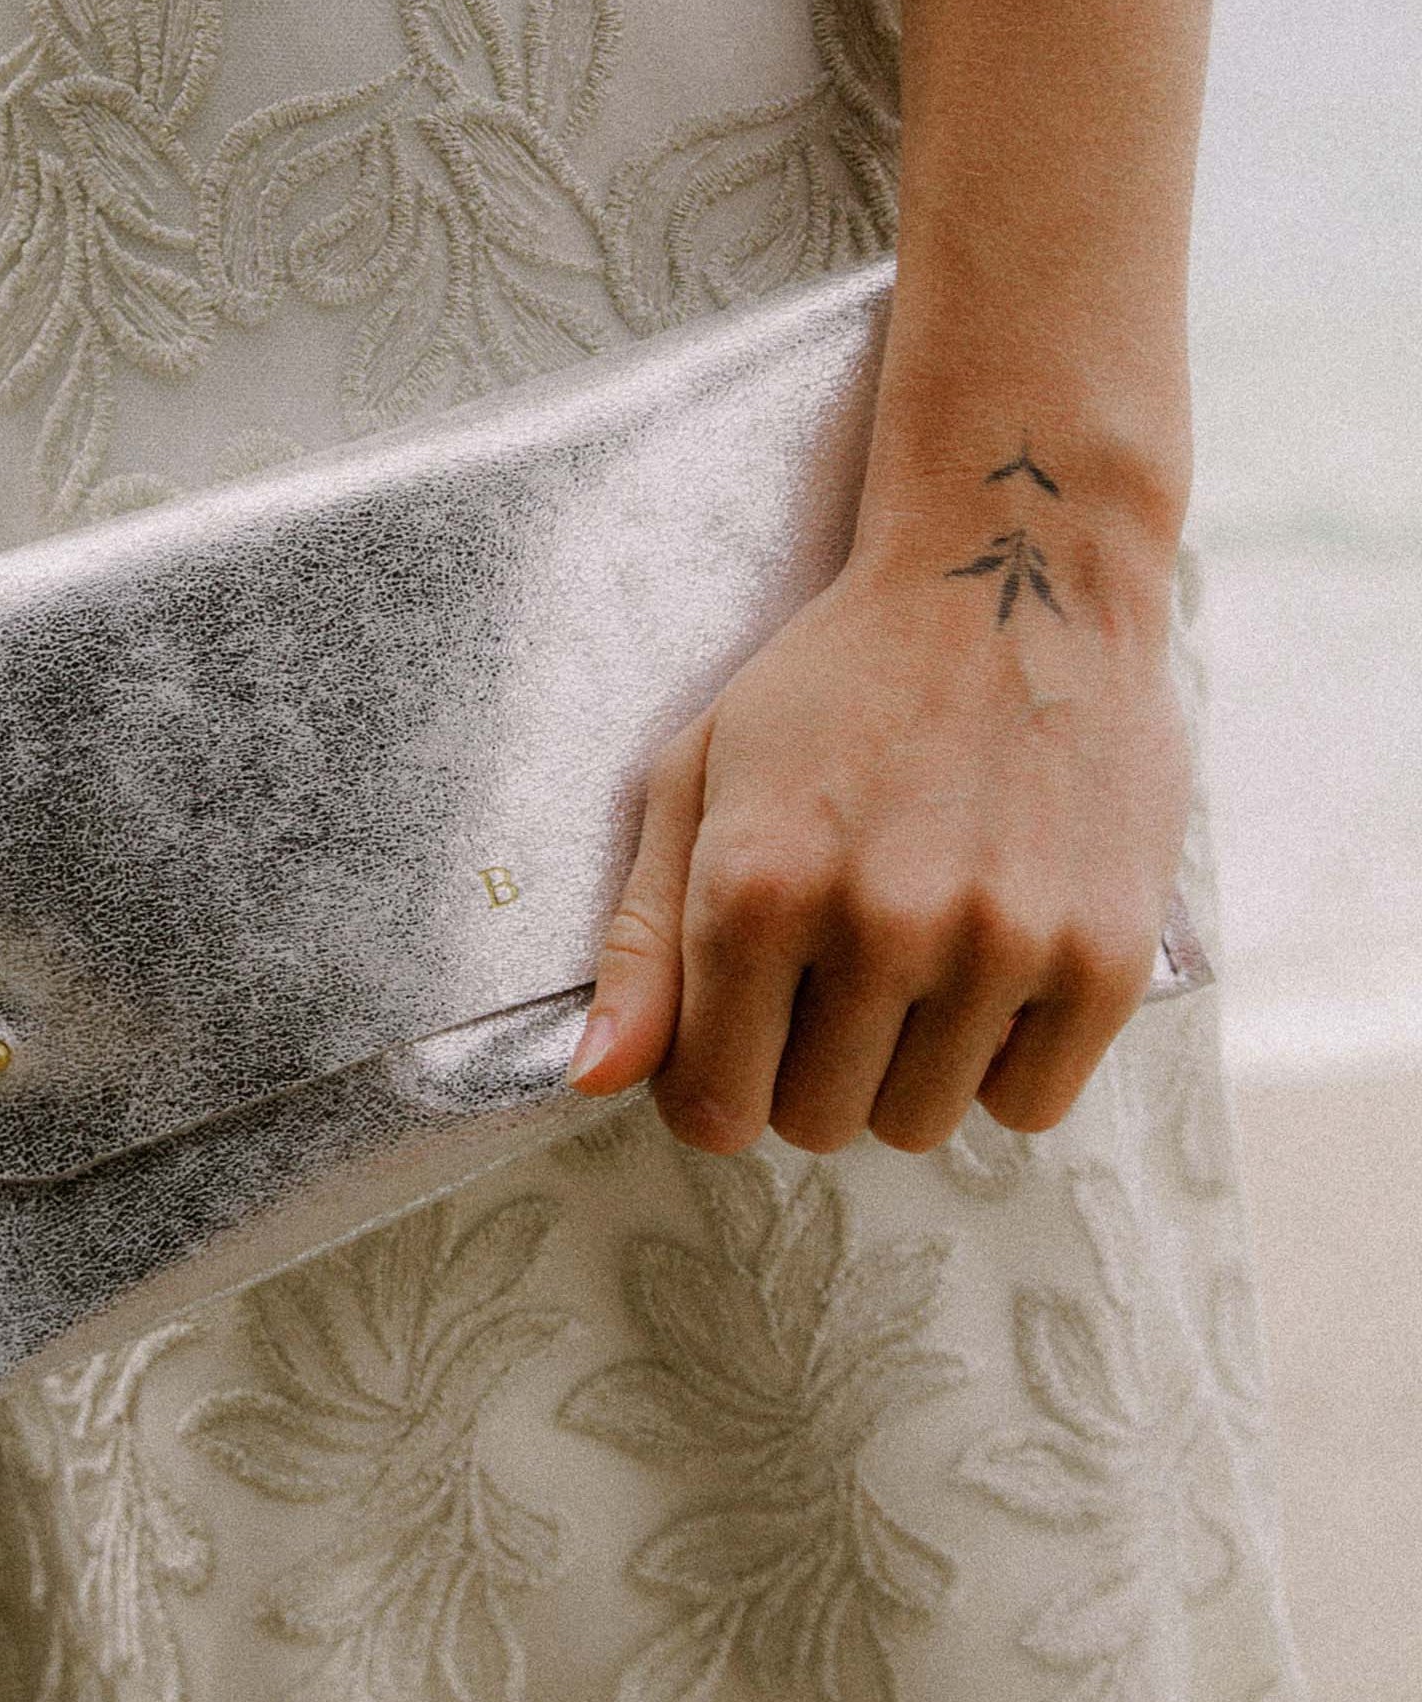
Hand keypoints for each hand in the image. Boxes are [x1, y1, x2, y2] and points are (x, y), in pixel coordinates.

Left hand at [564, 475, 1192, 1153]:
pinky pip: (1028, 1107)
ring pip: (919, 1124)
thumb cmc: (832, 683)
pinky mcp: (1108, 955)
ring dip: (903, 1068)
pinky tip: (987, 976)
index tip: (738, 1040)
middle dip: (806, 1069)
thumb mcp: (696, 778)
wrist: (1013, 577)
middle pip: (816, 1123)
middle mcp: (880, 924)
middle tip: (832, 974)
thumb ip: (641, 940)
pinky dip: (999, 1064)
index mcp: (758, 886)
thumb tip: (594, 1081)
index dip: (714, 1086)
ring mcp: (1002, 943)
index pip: (714, 1108)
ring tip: (913, 961)